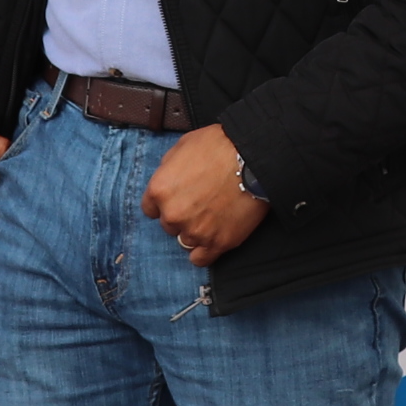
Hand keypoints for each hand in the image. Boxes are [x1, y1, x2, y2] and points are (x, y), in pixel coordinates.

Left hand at [143, 125, 266, 267]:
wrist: (254, 158)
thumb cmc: (219, 146)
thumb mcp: (182, 146)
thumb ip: (168, 169)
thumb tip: (168, 180)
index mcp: (159, 190)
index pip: (150, 209)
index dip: (165, 203)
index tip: (177, 199)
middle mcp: (173, 215)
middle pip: (169, 225)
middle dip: (182, 215)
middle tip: (201, 203)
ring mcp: (195, 231)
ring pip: (185, 240)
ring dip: (195, 231)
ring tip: (212, 217)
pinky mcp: (218, 243)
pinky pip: (201, 259)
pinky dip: (204, 252)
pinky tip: (211, 240)